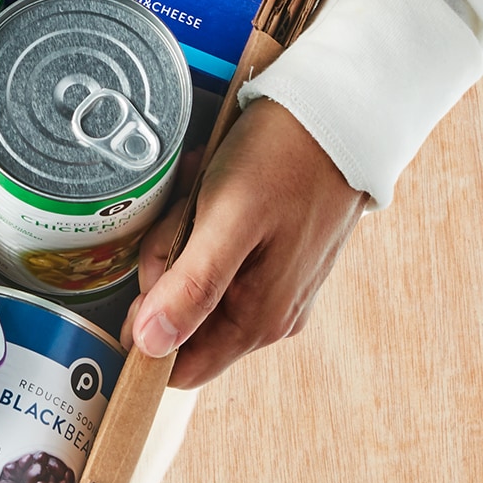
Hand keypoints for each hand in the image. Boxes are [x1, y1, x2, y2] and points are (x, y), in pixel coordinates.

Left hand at [122, 99, 366, 387]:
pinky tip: (215, 187)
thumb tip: (150, 347)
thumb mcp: (228, 219)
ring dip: (183, 233)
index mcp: (259, 319)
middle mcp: (269, 314)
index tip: (146, 274)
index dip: (145, 332)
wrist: (338, 114)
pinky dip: (201, 219)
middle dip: (165, 264)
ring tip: (206, 192)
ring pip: (191, 278)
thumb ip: (192, 287)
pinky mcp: (269, 255)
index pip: (180, 368)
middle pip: (179, 316)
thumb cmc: (284, 161)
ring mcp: (271, 285)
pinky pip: (211, 250)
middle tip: (184, 215)